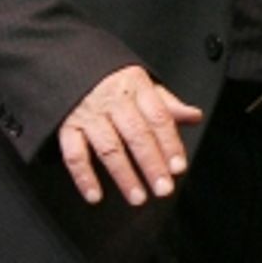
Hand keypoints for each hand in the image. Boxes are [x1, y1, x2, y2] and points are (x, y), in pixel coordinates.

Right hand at [58, 65, 201, 204]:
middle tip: (163, 189)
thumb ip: (167, 105)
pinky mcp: (66, 126)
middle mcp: (112, 100)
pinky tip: (95, 196)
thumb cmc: (113, 82)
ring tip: (138, 197)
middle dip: (151, 164)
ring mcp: (88, 114)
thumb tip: (195, 116)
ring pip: (108, 147)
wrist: (69, 64)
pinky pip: (74, 154)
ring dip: (124, 175)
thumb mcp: (142, 85)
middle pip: (136, 134)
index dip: (170, 143)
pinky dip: (84, 177)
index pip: (158, 117)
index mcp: (136, 87)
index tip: (178, 167)